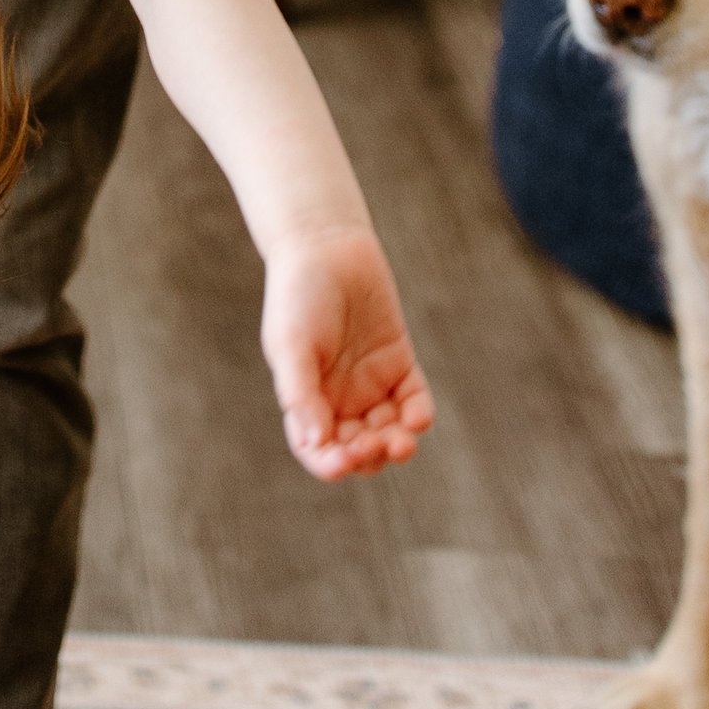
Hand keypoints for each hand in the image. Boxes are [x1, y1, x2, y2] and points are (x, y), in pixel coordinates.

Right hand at [258, 225, 433, 480]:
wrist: (326, 244)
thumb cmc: (297, 293)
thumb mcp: (290, 344)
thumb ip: (301, 393)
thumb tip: (316, 443)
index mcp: (307, 399)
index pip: (317, 450)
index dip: (329, 464)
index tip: (342, 462)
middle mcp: (339, 398)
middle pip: (358, 448)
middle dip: (367, 456)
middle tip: (375, 445)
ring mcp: (371, 383)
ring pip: (388, 431)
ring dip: (395, 444)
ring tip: (402, 441)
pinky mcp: (399, 363)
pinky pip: (413, 402)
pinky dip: (418, 416)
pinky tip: (417, 418)